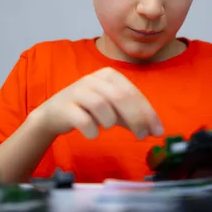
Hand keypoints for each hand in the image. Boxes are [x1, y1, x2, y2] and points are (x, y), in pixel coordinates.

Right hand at [32, 67, 164, 139]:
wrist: (54, 113)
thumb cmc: (89, 109)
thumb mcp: (114, 110)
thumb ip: (133, 117)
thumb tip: (155, 130)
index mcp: (109, 75)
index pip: (133, 93)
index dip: (148, 113)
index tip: (157, 131)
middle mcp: (93, 79)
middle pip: (120, 97)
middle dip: (135, 118)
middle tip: (142, 136)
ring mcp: (77, 91)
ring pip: (101, 105)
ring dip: (109, 121)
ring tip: (107, 126)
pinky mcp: (65, 106)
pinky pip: (83, 120)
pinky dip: (92, 130)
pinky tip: (93, 134)